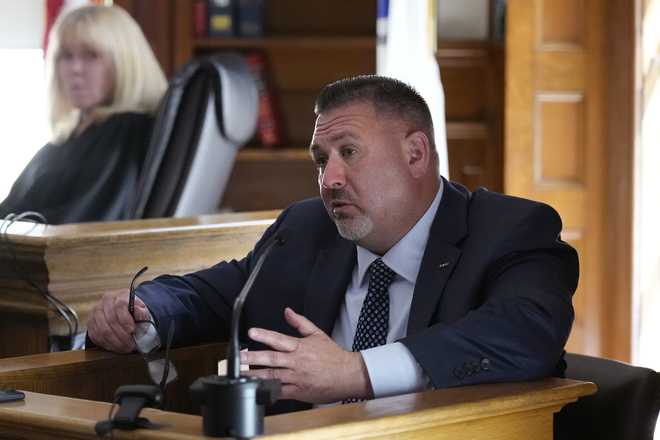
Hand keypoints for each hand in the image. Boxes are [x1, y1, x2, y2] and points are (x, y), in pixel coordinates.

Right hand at [87, 288, 149, 352]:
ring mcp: (95, 313)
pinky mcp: (90, 324)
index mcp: (119, 296)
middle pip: (110, 320)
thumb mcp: (143, 310)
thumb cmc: (134, 313)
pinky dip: (107, 344)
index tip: (132, 330)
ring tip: (125, 348)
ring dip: (115, 342)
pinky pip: (96, 336)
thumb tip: (138, 311)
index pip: (119, 306)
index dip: (125, 320)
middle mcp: (104, 302)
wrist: (124, 313)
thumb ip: (142, 311)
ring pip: (102, 330)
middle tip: (130, 344)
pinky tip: (116, 347)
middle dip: (122, 335)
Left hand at [240, 307, 372, 403]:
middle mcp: (297, 362)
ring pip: (273, 376)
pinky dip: (269, 391)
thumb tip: (287, 311)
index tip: (252, 332)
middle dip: (255, 358)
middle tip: (240, 357)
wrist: (348, 375)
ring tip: (242, 375)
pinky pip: (281, 392)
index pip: (279, 339)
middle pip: (272, 359)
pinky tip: (258, 390)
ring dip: (257, 375)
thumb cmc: (333, 355)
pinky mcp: (299, 392)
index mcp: (300, 347)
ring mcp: (297, 378)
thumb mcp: (317, 334)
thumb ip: (300, 323)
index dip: (265, 335)